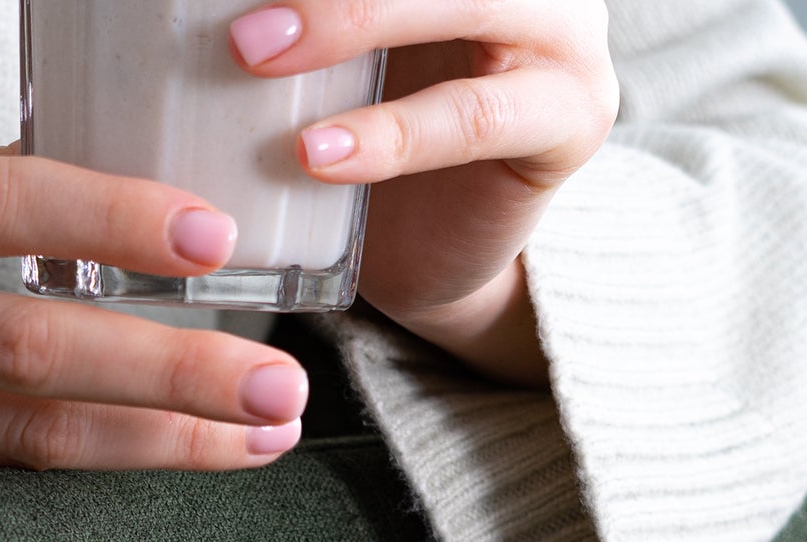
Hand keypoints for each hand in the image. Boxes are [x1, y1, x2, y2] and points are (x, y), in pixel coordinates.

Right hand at [0, 153, 310, 541]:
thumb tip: (76, 192)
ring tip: (262, 444)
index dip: (113, 218)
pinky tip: (169, 478)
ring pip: (32, 435)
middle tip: (281, 386)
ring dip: (161, 445)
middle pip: (37, 343)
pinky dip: (89, 481)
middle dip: (175, 369)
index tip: (214, 241)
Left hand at [227, 0, 618, 384]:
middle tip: (234, 12)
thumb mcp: (325, 50)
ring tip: (255, 57)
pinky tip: (317, 156)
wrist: (434, 253)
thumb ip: (299, 16)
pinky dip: (394, 135)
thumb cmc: (363, 133)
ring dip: (351, 18)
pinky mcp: (572, 118)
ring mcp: (567, 37)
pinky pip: (476, 116)